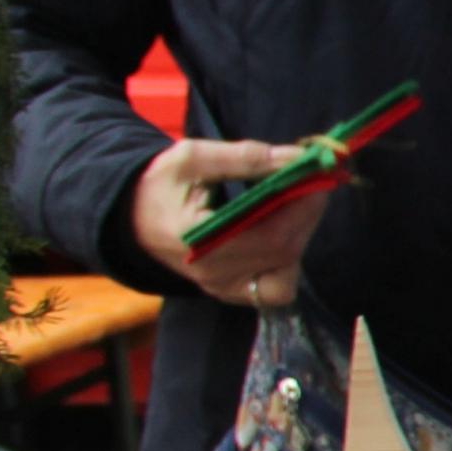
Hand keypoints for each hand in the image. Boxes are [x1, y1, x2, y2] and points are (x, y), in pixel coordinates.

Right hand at [132, 138, 324, 308]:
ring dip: (301, 233)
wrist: (133, 216)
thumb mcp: (192, 158)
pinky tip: (282, 230)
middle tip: (315, 180)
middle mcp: (210, 272)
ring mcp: (221, 287)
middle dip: (308, 213)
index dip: (302, 206)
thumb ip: (244, 157)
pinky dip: (290, 259)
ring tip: (295, 201)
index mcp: (194, 239)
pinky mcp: (231, 293)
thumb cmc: (161, 184)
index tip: (318, 175)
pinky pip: (277, 289)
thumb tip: (295, 158)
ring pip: (286, 271)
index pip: (268, 234)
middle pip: (283, 252)